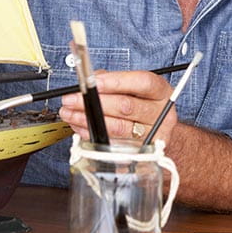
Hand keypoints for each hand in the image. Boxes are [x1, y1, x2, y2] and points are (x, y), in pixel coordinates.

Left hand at [58, 69, 175, 143]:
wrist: (160, 130)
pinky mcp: (141, 152)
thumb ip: (116, 80)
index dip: (115, 82)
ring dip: (88, 120)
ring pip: (118, 127)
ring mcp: (153, 134)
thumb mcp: (137, 87)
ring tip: (70, 113)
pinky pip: (113, 144)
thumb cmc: (145, 105)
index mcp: (161, 91)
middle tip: (71, 100)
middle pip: (127, 106)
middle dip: (94, 103)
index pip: (141, 82)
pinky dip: (93, 134)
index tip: (91, 82)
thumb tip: (92, 80)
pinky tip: (81, 127)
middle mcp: (161, 113)